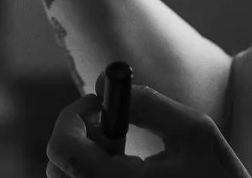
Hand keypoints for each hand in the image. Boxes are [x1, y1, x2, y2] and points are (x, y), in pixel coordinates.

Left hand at [46, 82, 251, 177]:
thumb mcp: (193, 131)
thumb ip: (146, 102)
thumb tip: (102, 82)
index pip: (63, 149)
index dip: (72, 116)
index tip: (96, 102)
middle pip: (58, 167)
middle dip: (81, 135)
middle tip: (114, 125)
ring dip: (89, 156)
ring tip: (129, 153)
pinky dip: (98, 172)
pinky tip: (133, 171)